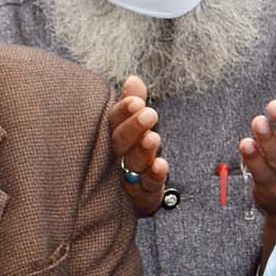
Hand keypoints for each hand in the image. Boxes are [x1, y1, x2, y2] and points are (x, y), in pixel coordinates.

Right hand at [109, 75, 166, 214]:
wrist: (140, 196)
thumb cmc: (136, 153)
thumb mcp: (138, 124)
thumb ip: (135, 103)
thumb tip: (134, 79)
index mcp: (116, 136)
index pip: (114, 121)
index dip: (123, 111)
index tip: (136, 101)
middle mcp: (118, 157)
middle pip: (120, 142)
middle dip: (133, 128)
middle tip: (148, 113)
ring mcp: (129, 178)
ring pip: (133, 164)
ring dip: (143, 151)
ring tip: (153, 138)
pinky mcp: (144, 197)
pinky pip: (148, 188)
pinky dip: (154, 177)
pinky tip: (161, 165)